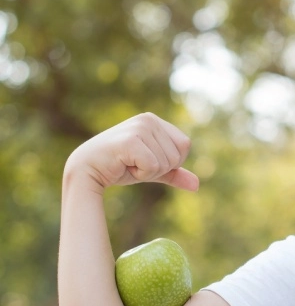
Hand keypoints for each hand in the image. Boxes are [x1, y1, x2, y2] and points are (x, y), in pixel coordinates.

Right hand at [65, 113, 198, 191]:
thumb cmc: (118, 167)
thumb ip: (174, 173)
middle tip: (134, 163)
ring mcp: (139, 128)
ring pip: (166, 163)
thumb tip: (197, 185)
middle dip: (159, 168)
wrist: (86, 171)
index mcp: (155, 121)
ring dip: (148, 172)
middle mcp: (148, 120)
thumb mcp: (151, 169)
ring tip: (127, 163)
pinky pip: (154, 166)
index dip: (170, 161)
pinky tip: (123, 165)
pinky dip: (141, 174)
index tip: (146, 160)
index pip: (185, 146)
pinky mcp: (130, 141)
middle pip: (177, 156)